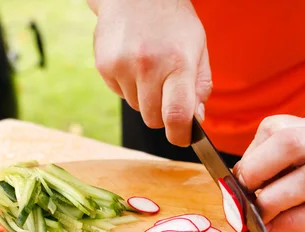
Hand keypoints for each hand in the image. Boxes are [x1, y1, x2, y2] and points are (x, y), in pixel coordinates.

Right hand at [91, 0, 211, 145]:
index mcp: (178, 63)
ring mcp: (122, 67)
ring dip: (145, 98)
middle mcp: (148, 67)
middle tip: (166, 93)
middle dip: (162, 115)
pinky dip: (128, 86)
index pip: (176, 116)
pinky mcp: (104, 67)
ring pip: (137, 107)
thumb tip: (195, 119)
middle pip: (153, 119)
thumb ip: (200, 86)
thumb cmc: (173, 21)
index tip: (182, 138)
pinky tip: (133, 63)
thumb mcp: (198, 48)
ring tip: (149, 69)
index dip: (180, 135)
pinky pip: (120, 94)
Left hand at [233, 115, 304, 231]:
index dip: (250, 154)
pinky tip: (273, 231)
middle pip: (291, 145)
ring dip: (272, 200)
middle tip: (240, 193)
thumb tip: (237, 179)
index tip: (235, 178)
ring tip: (253, 216)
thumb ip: (280, 156)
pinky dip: (290, 224)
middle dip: (257, 170)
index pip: (277, 129)